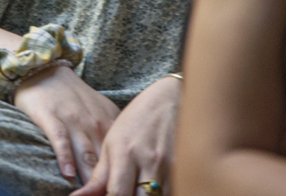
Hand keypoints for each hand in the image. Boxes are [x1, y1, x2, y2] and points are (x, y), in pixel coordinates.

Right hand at [12, 64, 120, 185]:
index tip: (125, 192)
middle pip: (105, 162)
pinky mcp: (51, 118)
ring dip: (90, 178)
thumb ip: (113, 137)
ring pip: (86, 155)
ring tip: (90, 194)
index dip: (123, 178)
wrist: (46, 70)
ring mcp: (73, 121)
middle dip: (109, 184)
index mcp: (110, 125)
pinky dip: (65, 157)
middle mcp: (95, 124)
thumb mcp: (101, 112)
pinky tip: (68, 174)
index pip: (121, 158)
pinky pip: (60, 140)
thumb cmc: (75, 97)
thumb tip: (127, 165)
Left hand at [76, 74, 180, 195]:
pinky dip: (161, 195)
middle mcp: (150, 162)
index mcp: (125, 154)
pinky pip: (174, 192)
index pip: (116, 194)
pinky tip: (151, 189)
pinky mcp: (187, 170)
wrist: (172, 99)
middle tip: (123, 193)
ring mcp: (171, 167)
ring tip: (135, 189)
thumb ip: (98, 176)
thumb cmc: (136, 122)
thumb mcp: (111, 144)